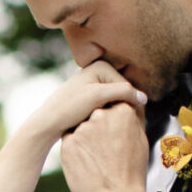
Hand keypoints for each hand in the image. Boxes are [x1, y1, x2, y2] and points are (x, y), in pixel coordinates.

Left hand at [22, 59, 146, 158]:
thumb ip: (123, 93)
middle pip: (122, 94)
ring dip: (114, 114)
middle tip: (115, 126)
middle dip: (120, 109)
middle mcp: (98, 70)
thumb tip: (144, 98)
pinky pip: (107, 107)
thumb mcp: (97, 97)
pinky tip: (101, 127)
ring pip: (115, 102)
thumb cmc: (69, 108)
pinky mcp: (90, 96)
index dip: (127, 105)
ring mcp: (94, 84)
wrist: (47, 122)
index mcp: (101, 64)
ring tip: (107, 127)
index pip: (127, 87)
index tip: (122, 120)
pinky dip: (107, 116)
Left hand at [62, 102, 155, 191]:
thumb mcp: (140, 139)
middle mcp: (101, 115)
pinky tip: (87, 162)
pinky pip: (71, 139)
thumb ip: (132, 119)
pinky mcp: (68, 141)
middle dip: (99, 126)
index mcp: (122, 111)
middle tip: (105, 146)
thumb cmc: (130, 172)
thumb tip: (130, 107)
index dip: (112, 118)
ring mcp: (83, 128)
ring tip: (97, 157)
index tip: (113, 129)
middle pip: (96, 112)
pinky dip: (77, 149)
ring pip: (82, 126)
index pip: (113, 103)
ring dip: (87, 138)